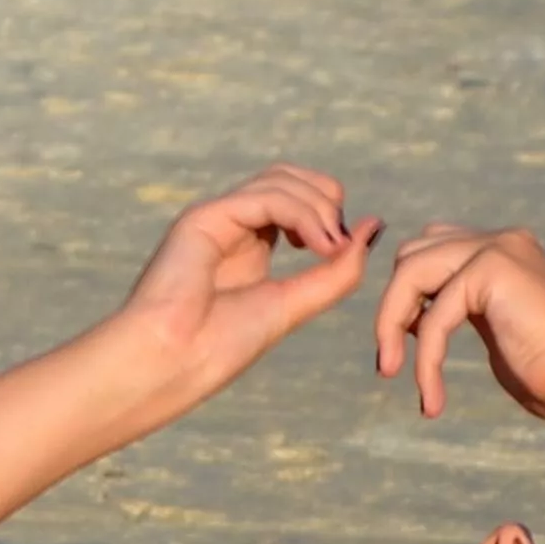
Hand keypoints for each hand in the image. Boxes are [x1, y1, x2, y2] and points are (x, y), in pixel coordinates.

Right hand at [107, 165, 381, 411]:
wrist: (170, 366)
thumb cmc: (217, 347)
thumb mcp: (294, 305)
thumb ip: (336, 272)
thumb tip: (374, 227)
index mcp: (248, 244)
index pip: (298, 199)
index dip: (329, 213)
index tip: (339, 253)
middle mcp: (230, 224)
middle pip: (291, 177)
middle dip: (327, 200)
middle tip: (336, 246)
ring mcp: (215, 217)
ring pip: (281, 180)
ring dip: (319, 208)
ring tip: (328, 248)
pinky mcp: (204, 217)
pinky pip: (266, 197)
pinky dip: (302, 213)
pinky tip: (316, 245)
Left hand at [372, 223, 544, 434]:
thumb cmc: (544, 369)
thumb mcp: (494, 323)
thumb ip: (459, 303)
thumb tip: (412, 308)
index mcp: (502, 248)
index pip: (427, 250)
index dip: (403, 296)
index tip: (398, 345)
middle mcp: (502, 239)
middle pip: (412, 253)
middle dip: (392, 305)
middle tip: (390, 360)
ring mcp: (499, 248)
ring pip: (410, 274)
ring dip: (390, 326)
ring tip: (392, 372)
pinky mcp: (494, 270)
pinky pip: (434, 317)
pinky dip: (425, 361)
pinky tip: (432, 399)